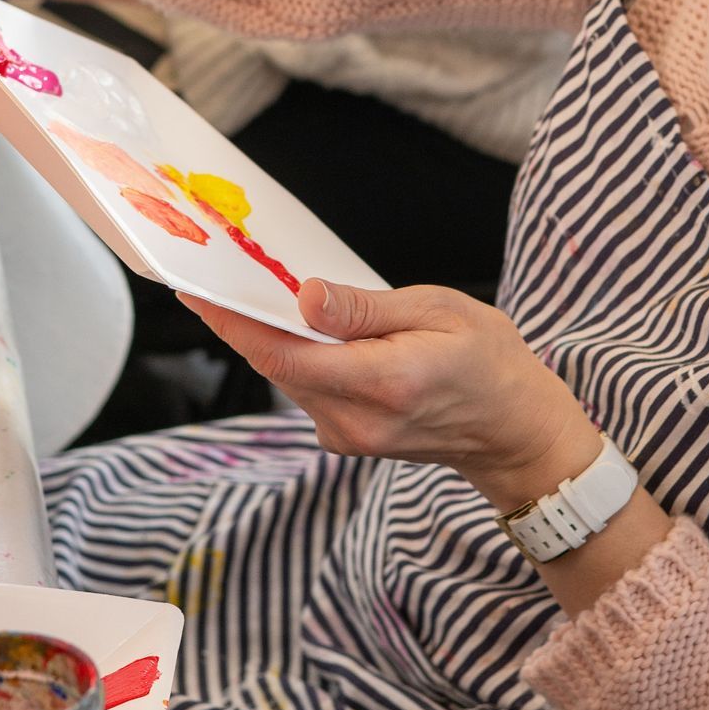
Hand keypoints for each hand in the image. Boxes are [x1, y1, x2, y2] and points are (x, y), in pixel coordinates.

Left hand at [184, 280, 601, 512]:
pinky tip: (304, 327)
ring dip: (272, 336)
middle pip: (276, 363)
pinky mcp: (346, 438)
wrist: (514, 431)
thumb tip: (305, 296)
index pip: (284, 354)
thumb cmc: (488, 361)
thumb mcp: (437, 311)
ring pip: (288, 375)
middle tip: (220, 271)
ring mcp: (348, 436)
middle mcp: (355, 419)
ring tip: (260, 290)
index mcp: (381, 382)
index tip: (194, 291)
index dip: (233, 322)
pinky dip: (297, 355)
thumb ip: (364, 310)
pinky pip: (305, 388)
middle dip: (246, 319)